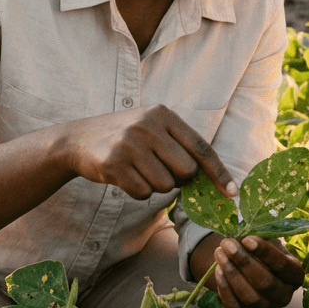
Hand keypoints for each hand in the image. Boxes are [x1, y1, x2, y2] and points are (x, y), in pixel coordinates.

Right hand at [63, 104, 236, 199]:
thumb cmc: (125, 137)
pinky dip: (137, 192)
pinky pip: (142, 193)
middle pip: (186, 171)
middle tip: (159, 170)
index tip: (232, 192)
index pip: (201, 147)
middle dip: (178, 179)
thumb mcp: (151, 128)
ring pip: (165, 185)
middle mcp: (148, 126)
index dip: (219, 172)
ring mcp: (130, 144)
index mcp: (163, 114)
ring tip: (138, 170)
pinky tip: (124, 176)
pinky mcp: (113, 164)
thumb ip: (179, 145)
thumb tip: (212, 179)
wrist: (77, 139)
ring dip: (155, 185)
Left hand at [211, 236, 304, 307]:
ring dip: (232, 273)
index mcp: (295, 275)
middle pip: (265, 283)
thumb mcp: (267, 241)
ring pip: (249, 296)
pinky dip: (225, 288)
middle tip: (227, 243)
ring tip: (219, 253)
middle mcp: (285, 296)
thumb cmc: (262, 251)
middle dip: (244, 262)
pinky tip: (218, 269)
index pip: (282, 265)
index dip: (265, 252)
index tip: (247, 239)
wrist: (251, 267)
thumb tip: (243, 238)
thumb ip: (260, 238)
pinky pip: (235, 307)